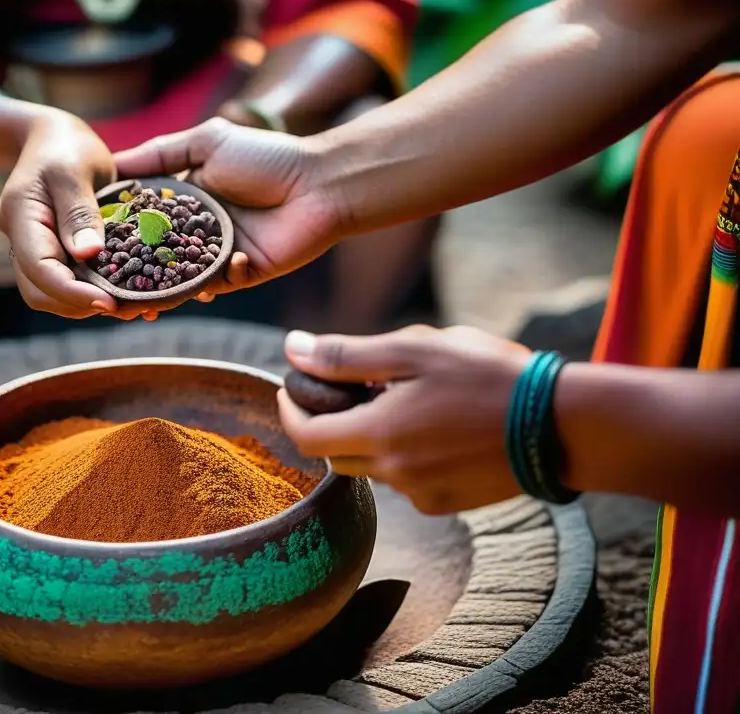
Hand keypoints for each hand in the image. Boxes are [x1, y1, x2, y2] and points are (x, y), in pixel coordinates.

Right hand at [0, 112, 153, 319]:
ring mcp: (36, 248)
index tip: (110, 304)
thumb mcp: (74, 170)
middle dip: (81, 305)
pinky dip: (94, 291)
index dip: (73, 292)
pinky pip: (69, 281)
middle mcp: (21, 239)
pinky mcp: (55, 252)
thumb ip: (79, 212)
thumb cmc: (65, 146)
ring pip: (53, 294)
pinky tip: (126, 292)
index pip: (39, 269)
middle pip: (42, 292)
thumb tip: (88, 255)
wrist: (53, 138)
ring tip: (131, 304)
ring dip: (88, 304)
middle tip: (128, 308)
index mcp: (20, 216)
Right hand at [114, 118, 348, 299]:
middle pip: (157, 255)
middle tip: (105, 287)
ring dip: (163, 289)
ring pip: (181, 278)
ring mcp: (220, 254)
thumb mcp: (209, 142)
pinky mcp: (243, 273)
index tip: (89, 242)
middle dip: (133, 272)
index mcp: (186, 200)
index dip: (118, 232)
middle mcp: (198, 230)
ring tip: (140, 302)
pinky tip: (201, 280)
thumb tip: (114, 160)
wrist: (319, 183)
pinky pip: (217, 285)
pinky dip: (209, 282)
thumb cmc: (267, 157)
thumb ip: (162, 153)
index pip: (143, 220)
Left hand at [277, 325, 532, 514]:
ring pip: (373, 466)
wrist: (561, 425)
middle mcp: (393, 474)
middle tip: (357, 386)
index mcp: (379, 435)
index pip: (305, 436)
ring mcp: (420, 494)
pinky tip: (438, 427)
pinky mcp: (447, 504)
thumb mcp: (415, 352)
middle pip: (337, 453)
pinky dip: (405, 454)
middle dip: (334, 421)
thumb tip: (292, 350)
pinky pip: (406, 480)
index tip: (294, 387)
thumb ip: (347, 356)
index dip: (291, 411)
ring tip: (409, 399)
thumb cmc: (489, 377)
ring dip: (374, 436)